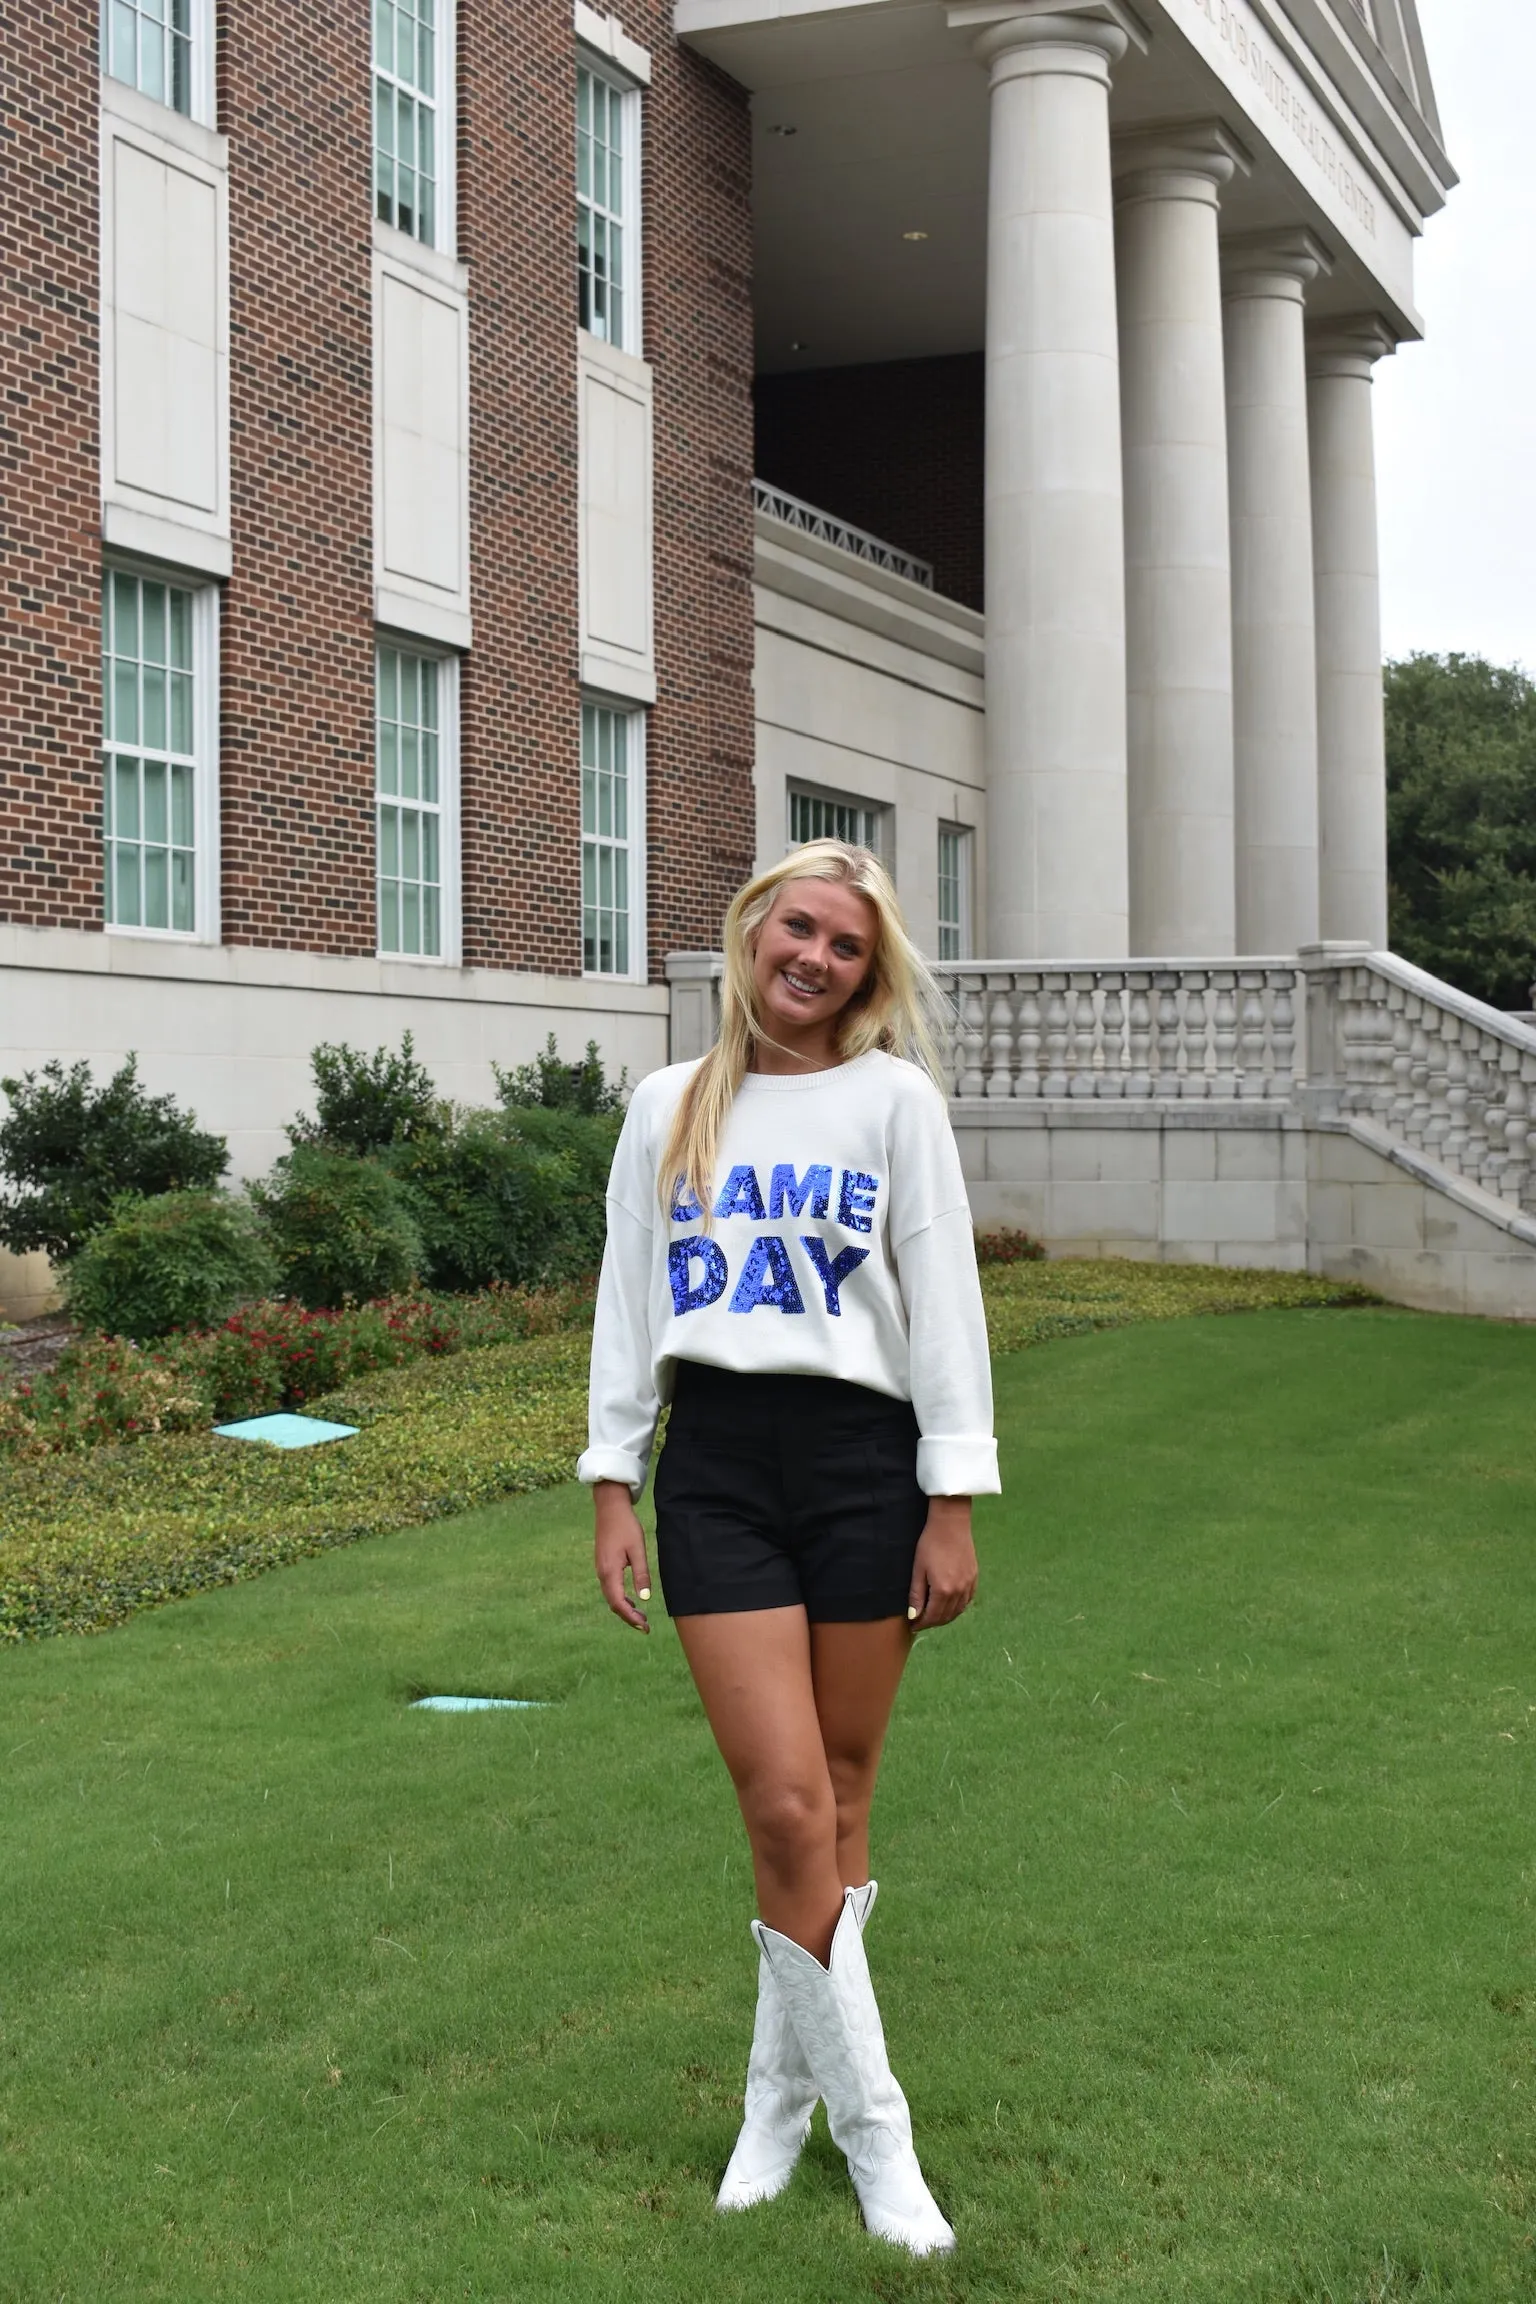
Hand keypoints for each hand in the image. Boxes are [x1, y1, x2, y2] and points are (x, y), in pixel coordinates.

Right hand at [594, 1480, 652, 1632]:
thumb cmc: (626, 1526)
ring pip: (611, 1597)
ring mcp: (600, 1569)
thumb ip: (641, 1574)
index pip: (619, 1603)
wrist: (610, 1508)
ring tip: (641, 1617)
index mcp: (610, 1572)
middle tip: (646, 1627)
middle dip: (629, 1617)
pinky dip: (621, 1598)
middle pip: (613, 1604)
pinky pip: (610, 1588)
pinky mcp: (603, 1564)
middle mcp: (602, 1573)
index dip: (631, 1618)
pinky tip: (632, 1600)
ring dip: (625, 1608)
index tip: (645, 1627)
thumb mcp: (638, 1549)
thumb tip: (645, 1599)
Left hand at [907, 1497, 977, 1630]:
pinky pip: (967, 1600)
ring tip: (933, 1615)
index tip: (913, 1625)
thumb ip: (916, 1594)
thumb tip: (913, 1615)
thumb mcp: (918, 1569)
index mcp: (943, 1590)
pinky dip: (958, 1607)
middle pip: (946, 1616)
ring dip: (945, 1617)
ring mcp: (969, 1585)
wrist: (951, 1524)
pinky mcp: (974, 1577)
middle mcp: (959, 1591)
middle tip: (921, 1622)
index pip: (932, 1617)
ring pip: (958, 1610)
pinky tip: (950, 1605)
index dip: (922, 1624)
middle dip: (932, 1622)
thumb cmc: (930, 1544)